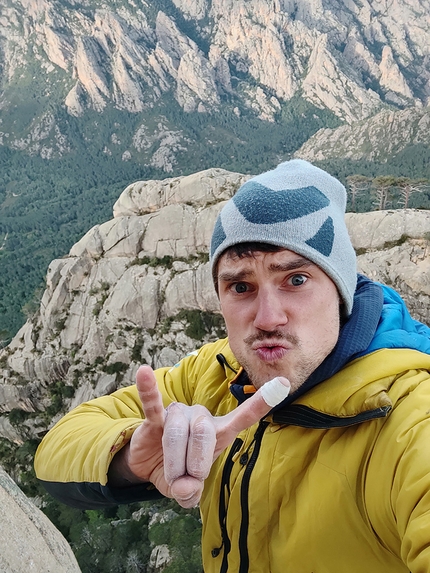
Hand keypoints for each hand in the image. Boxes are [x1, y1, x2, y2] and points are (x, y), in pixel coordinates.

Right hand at [112, 365, 289, 507]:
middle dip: (194, 463)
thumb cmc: (177, 472)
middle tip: (186, 482)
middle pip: (205, 432)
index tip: (284, 383)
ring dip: (173, 461)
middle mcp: (202, 418)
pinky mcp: (156, 418)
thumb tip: (186, 488)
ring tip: (170, 476)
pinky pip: (153, 405)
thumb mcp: (186, 490)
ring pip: (178, 433)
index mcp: (218, 432)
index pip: (244, 416)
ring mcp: (179, 414)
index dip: (262, 403)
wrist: (148, 466)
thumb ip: (190, 493)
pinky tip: (143, 372)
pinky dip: (149, 391)